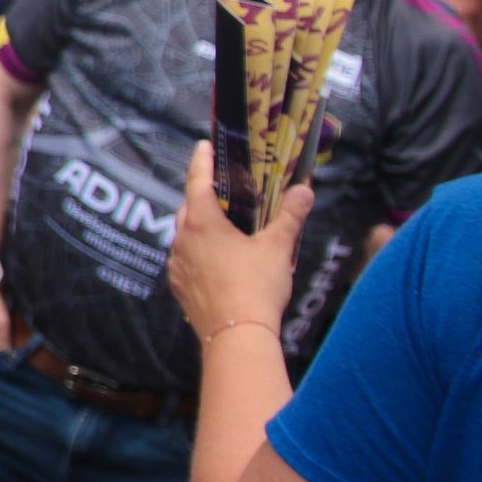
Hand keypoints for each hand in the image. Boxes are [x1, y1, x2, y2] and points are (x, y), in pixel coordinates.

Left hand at [166, 140, 308, 341]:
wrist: (236, 335)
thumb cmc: (256, 287)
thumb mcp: (278, 247)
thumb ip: (290, 216)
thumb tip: (304, 190)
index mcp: (202, 223)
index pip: (197, 180)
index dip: (201, 161)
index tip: (203, 146)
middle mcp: (182, 239)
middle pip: (189, 206)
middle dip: (202, 193)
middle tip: (219, 185)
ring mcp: (177, 264)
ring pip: (185, 234)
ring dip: (199, 224)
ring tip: (220, 222)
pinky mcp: (179, 286)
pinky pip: (185, 258)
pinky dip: (197, 250)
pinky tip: (214, 257)